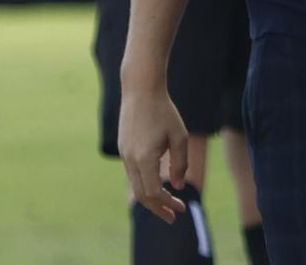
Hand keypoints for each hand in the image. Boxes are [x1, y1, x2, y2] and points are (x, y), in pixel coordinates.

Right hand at [118, 82, 188, 222]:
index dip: (167, 204)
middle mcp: (130, 160)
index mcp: (144, 159)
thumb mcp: (179, 137)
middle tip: (174, 216)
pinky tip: (158, 184)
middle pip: (141, 195)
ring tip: (168, 203)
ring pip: (136, 185)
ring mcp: (124, 154)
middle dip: (158, 208)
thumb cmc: (164, 111)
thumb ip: (180, 163)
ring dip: (151, 197)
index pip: (153, 193)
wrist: (141, 90)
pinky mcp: (124, 149)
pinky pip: (133, 174)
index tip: (181, 210)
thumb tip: (178, 186)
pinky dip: (145, 184)